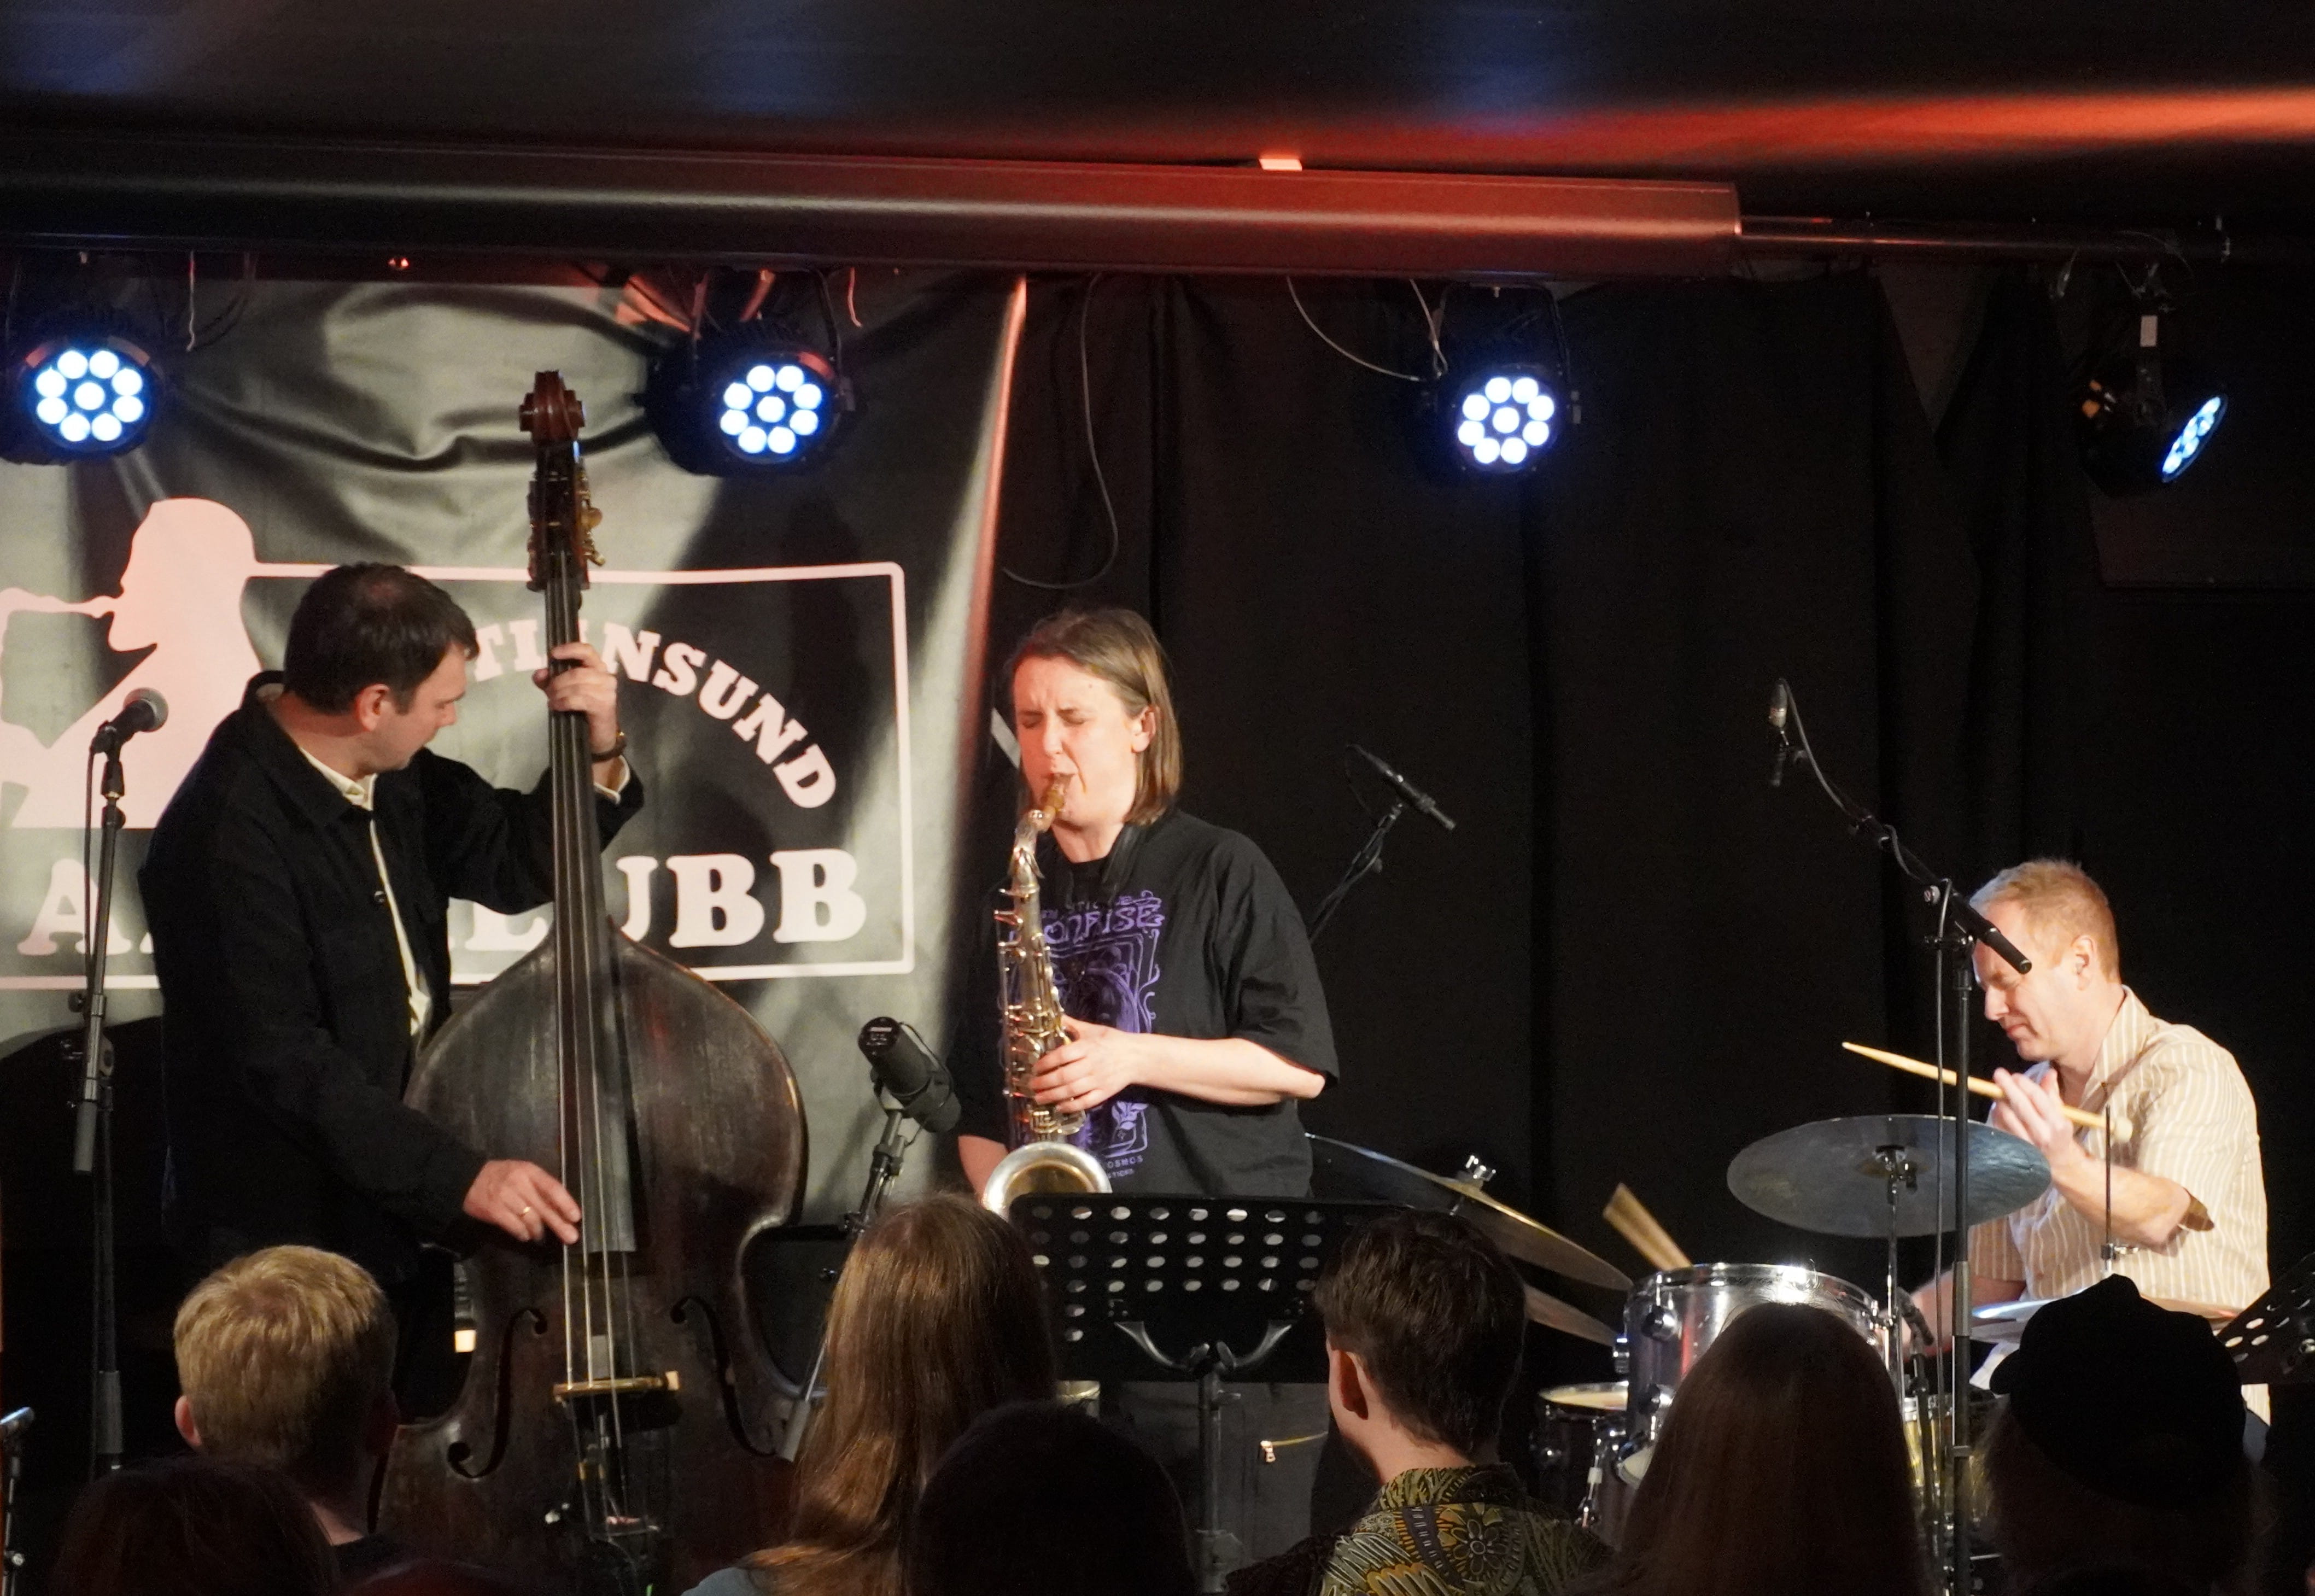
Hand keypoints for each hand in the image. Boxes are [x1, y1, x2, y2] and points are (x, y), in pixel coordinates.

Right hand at [464, 1159, 581, 1244]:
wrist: (470, 1179)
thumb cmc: (504, 1177)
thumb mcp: (524, 1174)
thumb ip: (541, 1188)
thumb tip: (563, 1209)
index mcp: (530, 1171)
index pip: (552, 1187)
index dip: (565, 1203)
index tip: (576, 1217)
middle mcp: (518, 1182)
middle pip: (544, 1206)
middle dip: (559, 1224)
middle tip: (571, 1238)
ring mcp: (505, 1196)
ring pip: (530, 1219)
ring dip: (538, 1231)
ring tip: (540, 1236)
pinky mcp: (493, 1209)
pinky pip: (514, 1226)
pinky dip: (523, 1234)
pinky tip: (526, 1236)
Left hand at [535, 642, 620, 758]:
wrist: (598, 735)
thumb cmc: (582, 710)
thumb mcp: (561, 692)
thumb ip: (548, 681)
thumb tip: (539, 673)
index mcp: (597, 668)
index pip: (587, 650)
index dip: (570, 649)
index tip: (553, 654)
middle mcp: (606, 676)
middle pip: (577, 672)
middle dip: (557, 682)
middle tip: (548, 692)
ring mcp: (607, 691)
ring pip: (577, 686)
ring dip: (559, 693)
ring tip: (552, 701)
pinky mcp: (605, 705)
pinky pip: (578, 699)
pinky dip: (563, 702)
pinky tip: (557, 706)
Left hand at [1030, 1018, 1144, 1114]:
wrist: (1137, 1057)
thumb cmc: (1113, 1041)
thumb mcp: (1093, 1029)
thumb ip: (1072, 1025)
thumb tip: (1054, 1017)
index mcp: (1088, 1047)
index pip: (1062, 1055)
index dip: (1046, 1063)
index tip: (1035, 1068)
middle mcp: (1092, 1064)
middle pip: (1064, 1076)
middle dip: (1045, 1083)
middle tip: (1032, 1086)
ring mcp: (1098, 1080)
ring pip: (1072, 1090)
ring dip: (1053, 1096)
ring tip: (1039, 1098)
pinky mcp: (1104, 1092)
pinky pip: (1086, 1102)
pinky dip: (1072, 1106)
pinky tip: (1059, 1106)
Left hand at [1989, 1067, 2086, 1172]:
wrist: (2059, 1163)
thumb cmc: (2059, 1134)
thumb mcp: (2062, 1114)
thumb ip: (2053, 1093)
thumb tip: (2049, 1072)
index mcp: (2057, 1123)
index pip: (2037, 1098)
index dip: (2024, 1084)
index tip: (2015, 1075)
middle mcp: (2042, 1133)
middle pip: (2020, 1105)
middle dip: (2008, 1087)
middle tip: (1999, 1074)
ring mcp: (2027, 1142)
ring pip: (2008, 1116)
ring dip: (2000, 1101)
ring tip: (1997, 1091)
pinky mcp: (2015, 1148)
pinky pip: (2001, 1127)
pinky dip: (1998, 1115)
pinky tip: (1998, 1108)